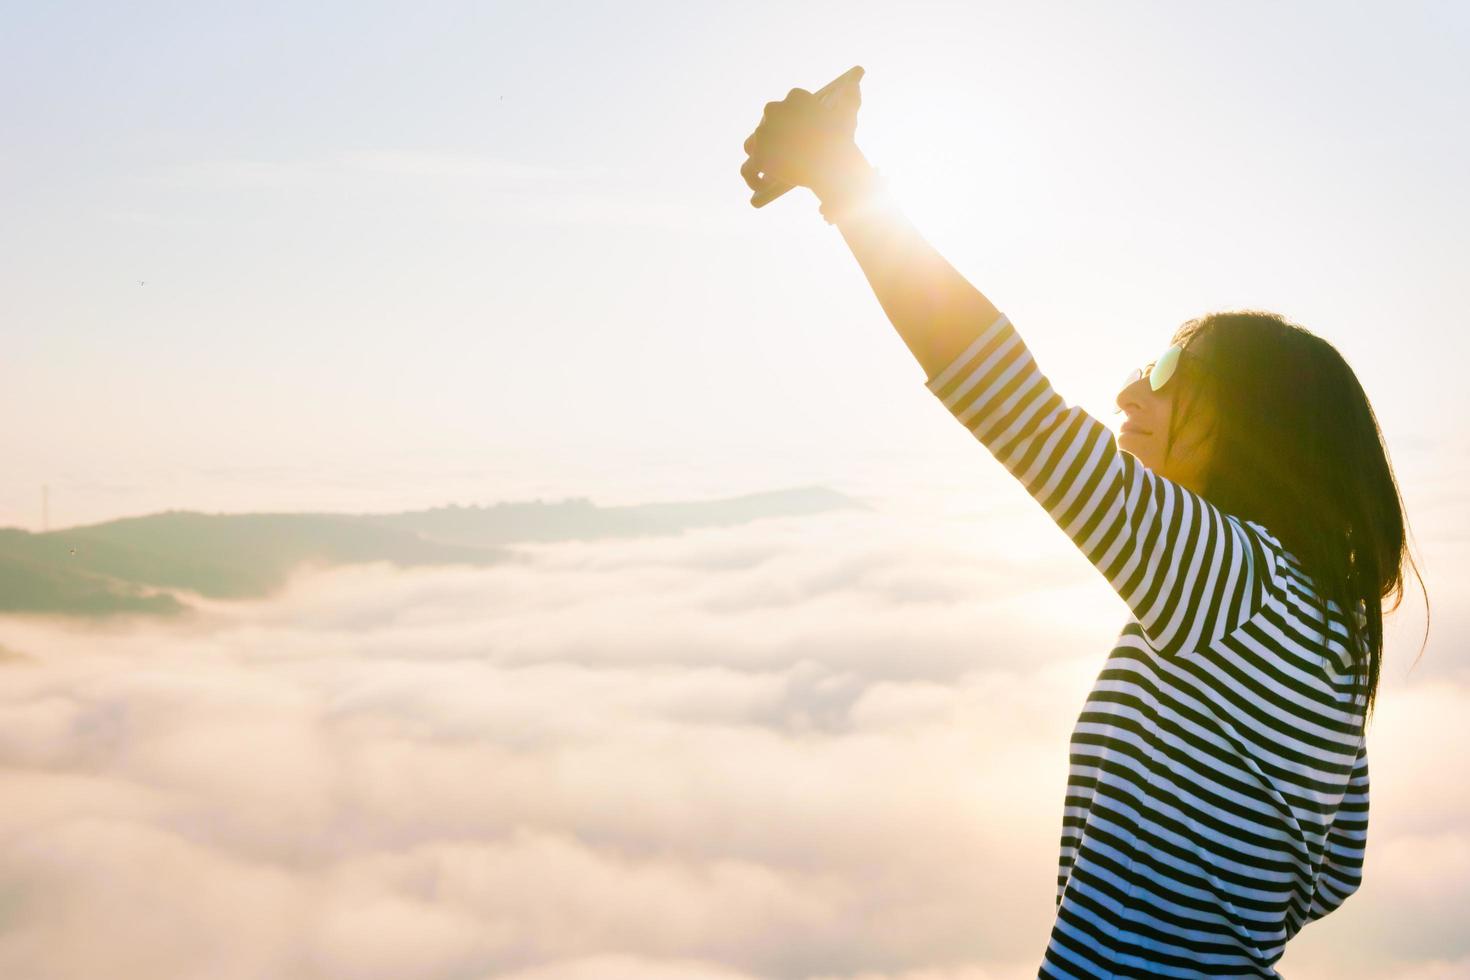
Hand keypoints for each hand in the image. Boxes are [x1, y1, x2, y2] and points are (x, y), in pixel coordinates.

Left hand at [740, 80, 863, 200]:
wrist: (831, 164)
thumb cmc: (841, 142)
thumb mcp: (846, 117)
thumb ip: (848, 99)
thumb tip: (853, 85)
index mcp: (795, 97)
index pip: (790, 103)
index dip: (793, 118)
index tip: (797, 129)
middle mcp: (774, 109)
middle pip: (770, 120)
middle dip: (775, 133)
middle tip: (785, 149)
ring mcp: (763, 132)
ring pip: (755, 142)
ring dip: (761, 150)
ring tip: (771, 164)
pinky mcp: (759, 156)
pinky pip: (749, 168)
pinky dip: (753, 177)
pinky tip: (762, 184)